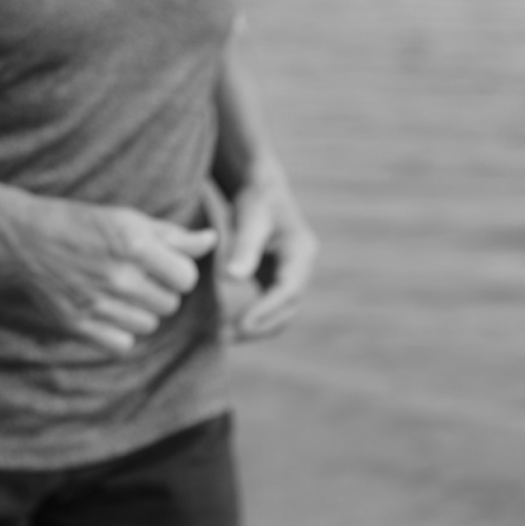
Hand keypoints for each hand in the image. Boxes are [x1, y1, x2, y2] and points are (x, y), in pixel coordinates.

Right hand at [6, 195, 216, 355]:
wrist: (25, 238)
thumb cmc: (83, 223)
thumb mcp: (128, 219)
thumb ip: (173, 235)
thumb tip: (213, 240)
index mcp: (134, 245)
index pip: (186, 278)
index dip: (177, 271)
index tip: (160, 264)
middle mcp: (118, 277)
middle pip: (169, 304)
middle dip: (159, 290)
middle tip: (135, 275)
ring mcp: (96, 304)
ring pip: (148, 325)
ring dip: (141, 311)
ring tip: (119, 292)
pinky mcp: (78, 325)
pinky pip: (122, 344)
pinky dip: (120, 332)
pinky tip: (107, 310)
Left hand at [219, 162, 315, 341]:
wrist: (260, 188)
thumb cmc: (255, 198)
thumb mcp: (250, 217)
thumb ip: (244, 247)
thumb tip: (233, 278)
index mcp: (301, 252)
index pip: (288, 289)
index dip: (266, 310)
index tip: (241, 325)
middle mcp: (301, 268)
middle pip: (287, 308)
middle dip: (261, 325)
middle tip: (227, 337)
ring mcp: (291, 276)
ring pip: (280, 313)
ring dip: (256, 327)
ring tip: (222, 336)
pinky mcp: (277, 280)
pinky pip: (268, 307)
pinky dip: (252, 319)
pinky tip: (225, 326)